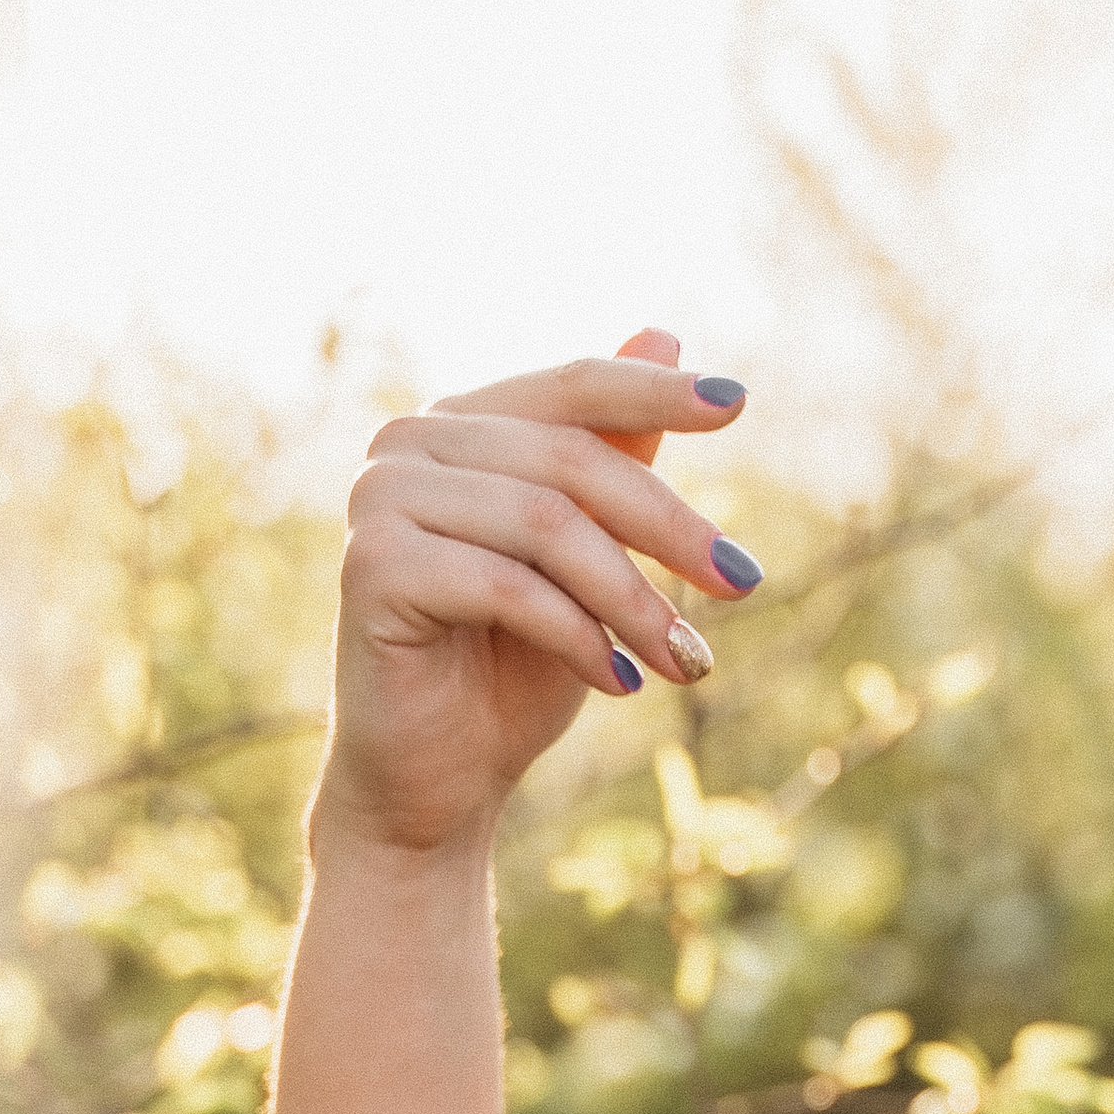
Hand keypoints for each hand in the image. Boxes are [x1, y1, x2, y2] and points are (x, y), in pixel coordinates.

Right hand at [314, 326, 758, 860]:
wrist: (438, 782)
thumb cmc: (514, 671)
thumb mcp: (589, 557)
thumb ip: (615, 456)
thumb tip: (662, 330)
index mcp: (460, 427)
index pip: (571, 387)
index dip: (654, 391)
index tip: (738, 402)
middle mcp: (408, 445)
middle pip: (570, 460)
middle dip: (668, 528)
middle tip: (743, 584)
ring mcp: (378, 499)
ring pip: (545, 524)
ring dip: (633, 600)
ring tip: (686, 662)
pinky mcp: (371, 566)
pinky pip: (506, 585)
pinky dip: (578, 637)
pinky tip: (621, 683)